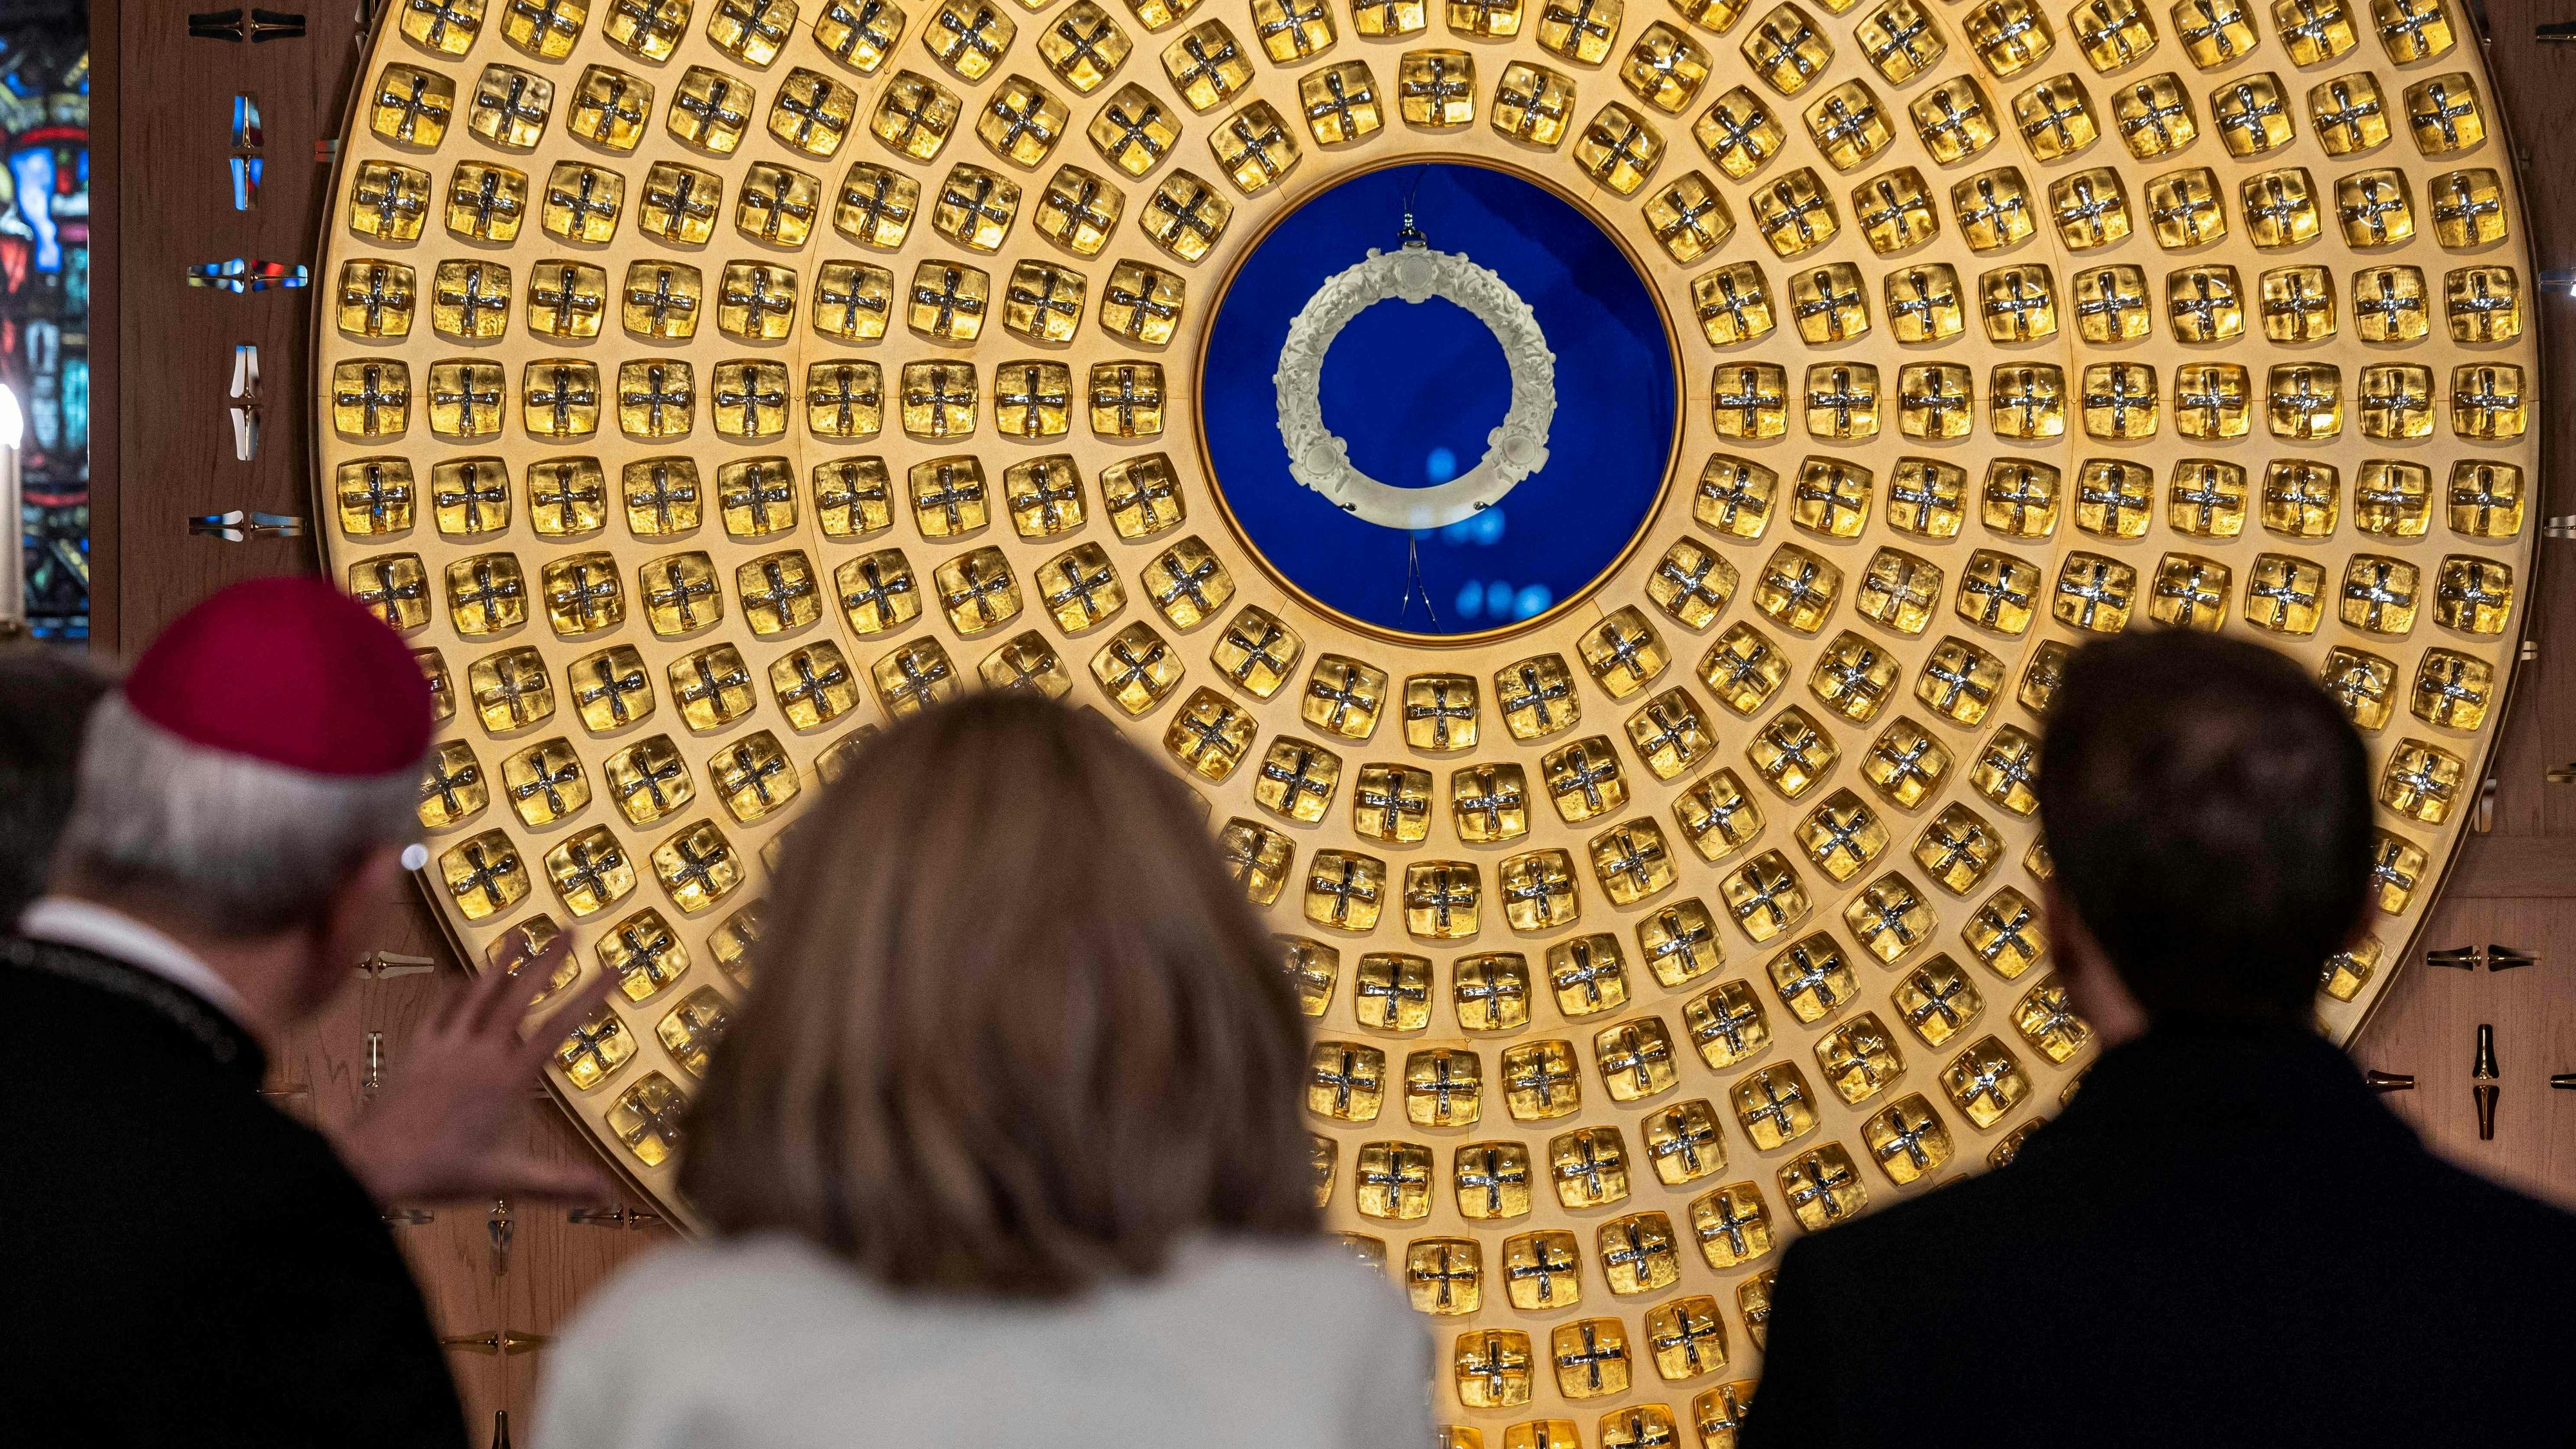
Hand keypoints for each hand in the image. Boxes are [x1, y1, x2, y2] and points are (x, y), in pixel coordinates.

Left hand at [337, 935, 620, 1206]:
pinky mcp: (418, 1049)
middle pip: (521, 995)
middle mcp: (481, 1053)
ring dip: (503, 961)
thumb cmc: (442, 1172)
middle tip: (570, 928)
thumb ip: (560, 1183)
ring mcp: (447, 1046)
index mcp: (509, 1079)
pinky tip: (463, 979)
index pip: (559, 1027)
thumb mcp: (507, 1179)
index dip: (590, 996)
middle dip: (549, 959)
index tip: (615, 970)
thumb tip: (609, 1195)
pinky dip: (456, 991)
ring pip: (480, 992)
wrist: (374, 1162)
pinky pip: (441, 1010)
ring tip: (520, 934)